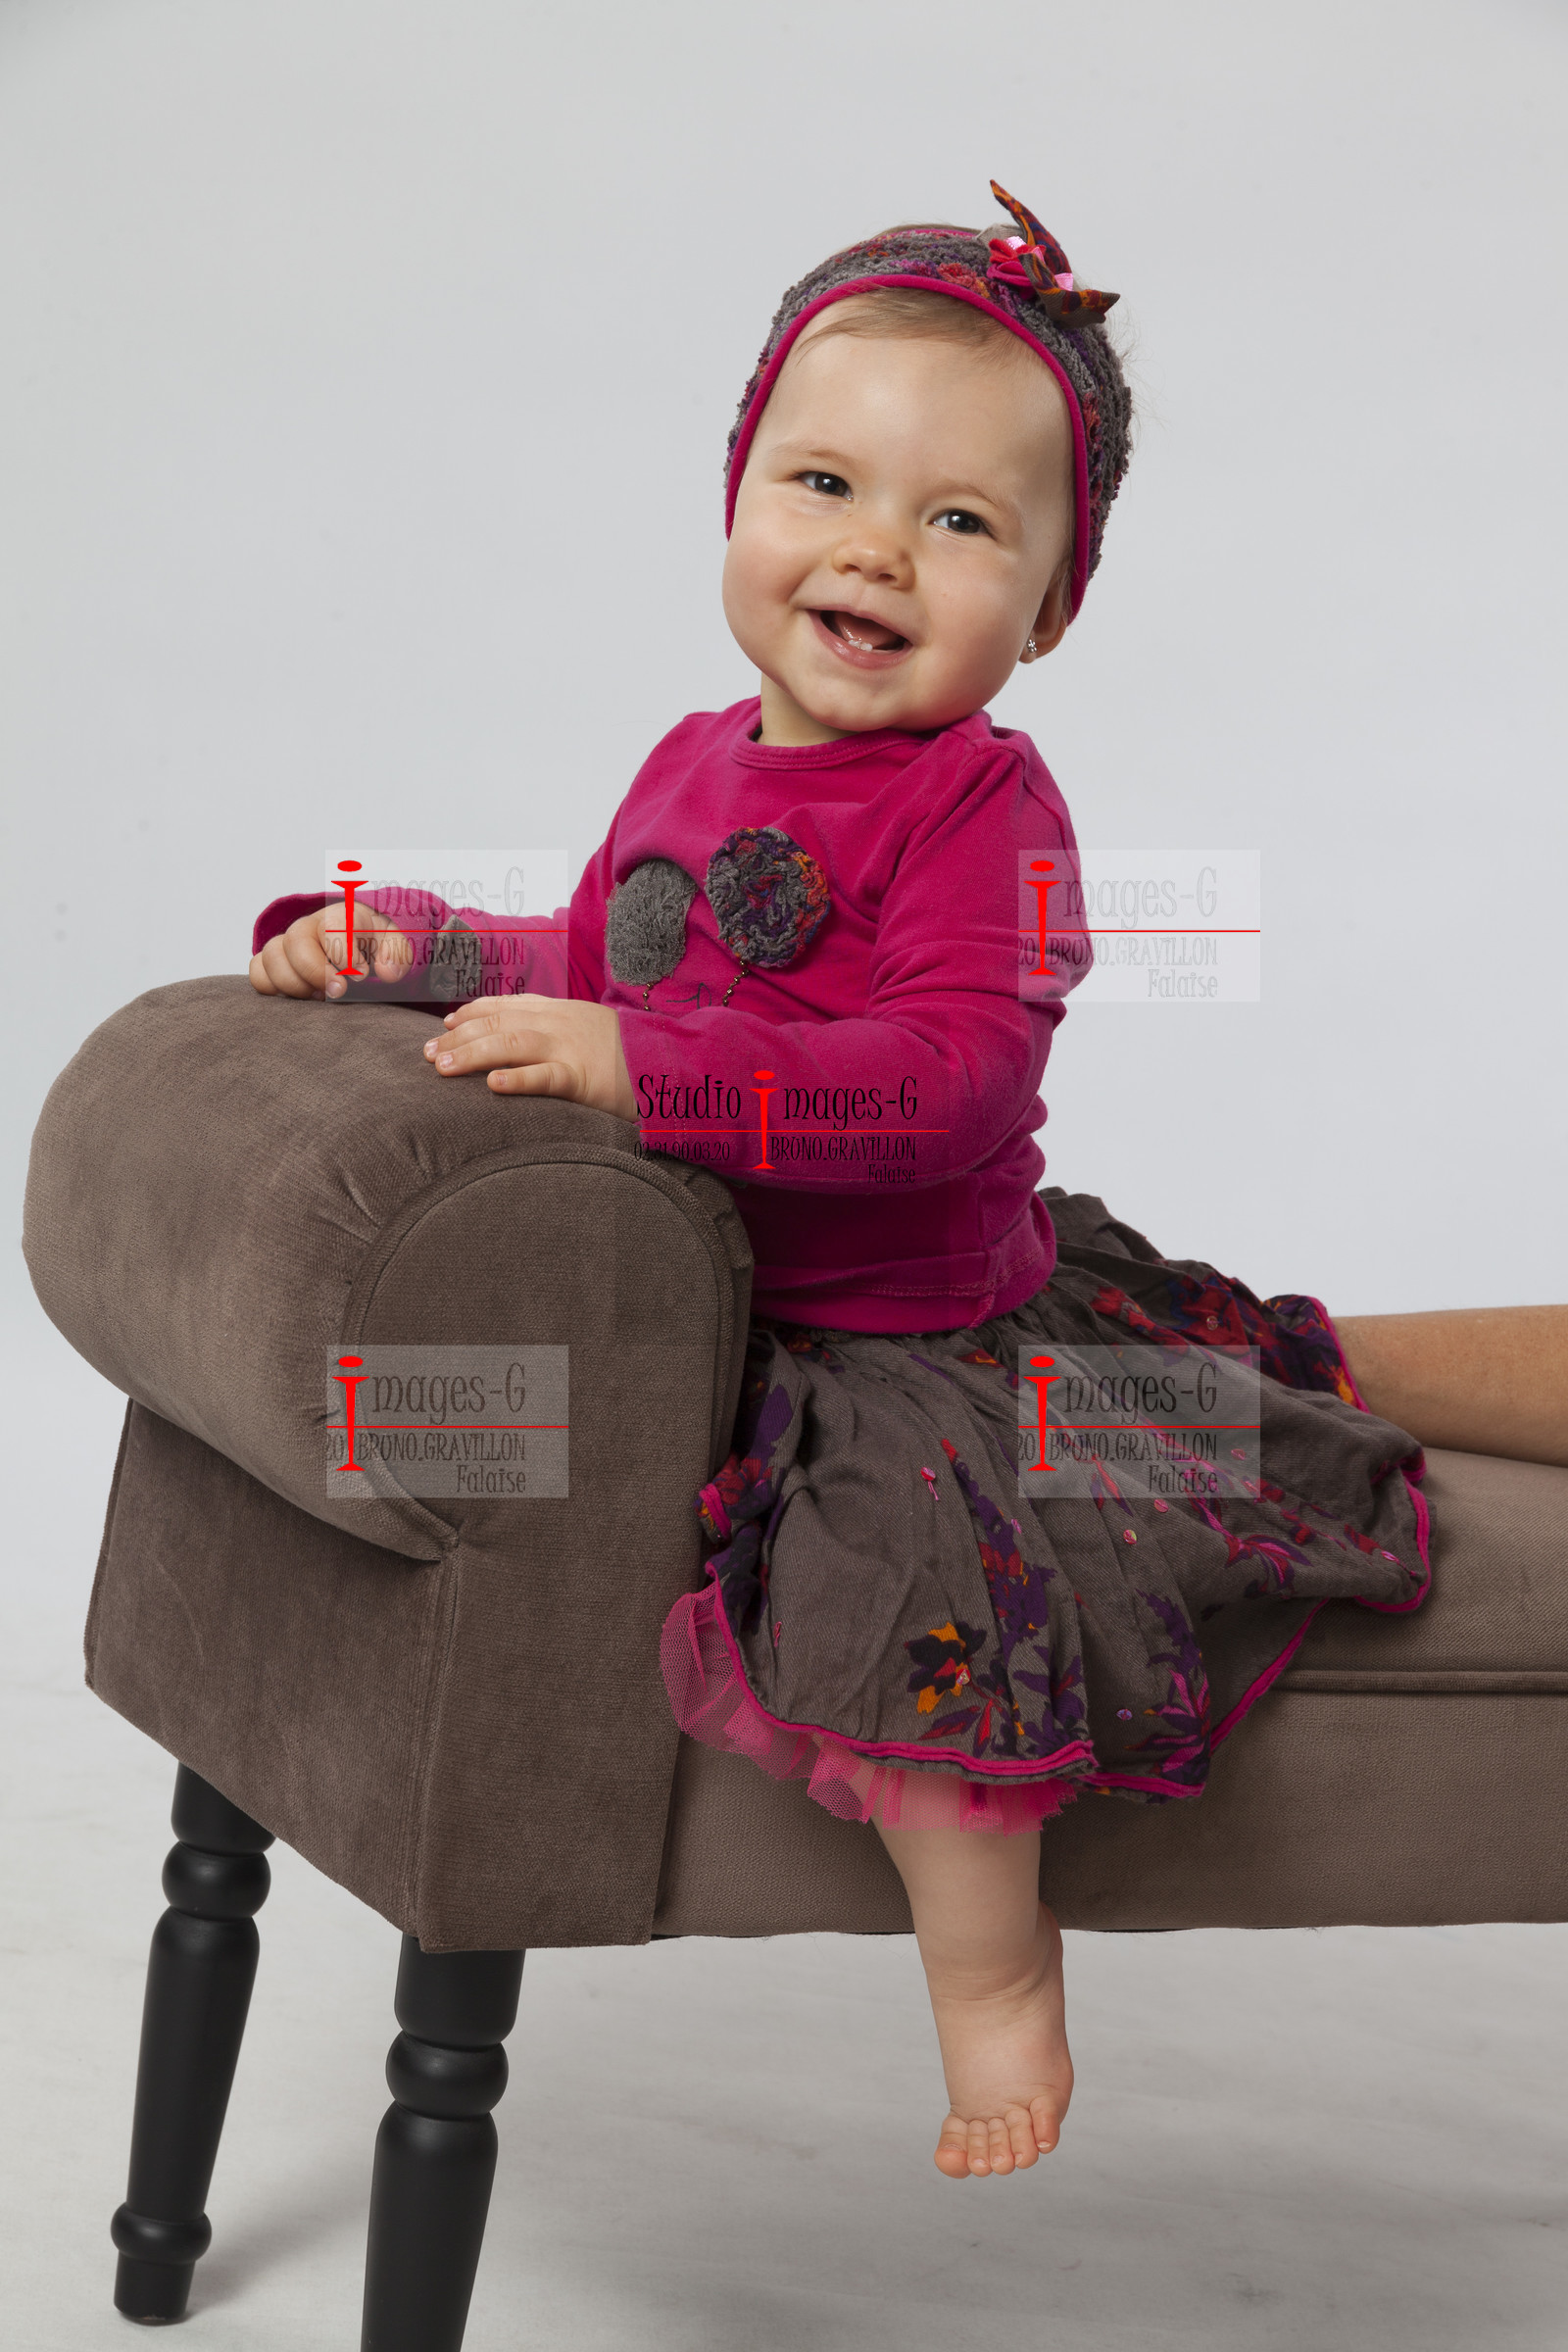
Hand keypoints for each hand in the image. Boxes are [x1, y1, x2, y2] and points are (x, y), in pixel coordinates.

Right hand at [249, 903, 413, 997]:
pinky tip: (300, 997)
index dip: (343, 953)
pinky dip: (272, 988)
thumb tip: (385, 972)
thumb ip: (397, 954)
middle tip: (337, 993)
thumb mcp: (393, 943)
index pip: (332, 926)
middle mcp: (308, 926)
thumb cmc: (372, 943)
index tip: (359, 974)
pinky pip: (257, 972)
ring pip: (271, 958)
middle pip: (296, 940)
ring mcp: (286, 944)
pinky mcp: (272, 963)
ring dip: (295, 984)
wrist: (356, 943)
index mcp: (340, 916)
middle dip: (315, 972)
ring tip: (319, 997)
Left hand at [425, 994, 635, 1117]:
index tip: (446, 1024)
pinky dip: (516, 1080)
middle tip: (427, 1054)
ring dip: (472, 1054)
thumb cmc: (627, 1052)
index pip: (505, 1005)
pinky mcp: (583, 1078)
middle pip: (497, 1023)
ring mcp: (569, 1048)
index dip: (471, 1013)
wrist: (669, 1061)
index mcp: (558, 1011)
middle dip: (458, 1037)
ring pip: (510, 1044)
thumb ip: (556, 1027)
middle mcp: (557, 1024)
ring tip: (442, 1067)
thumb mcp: (588, 1027)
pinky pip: (545, 1078)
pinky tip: (491, 1085)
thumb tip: (522, 1036)